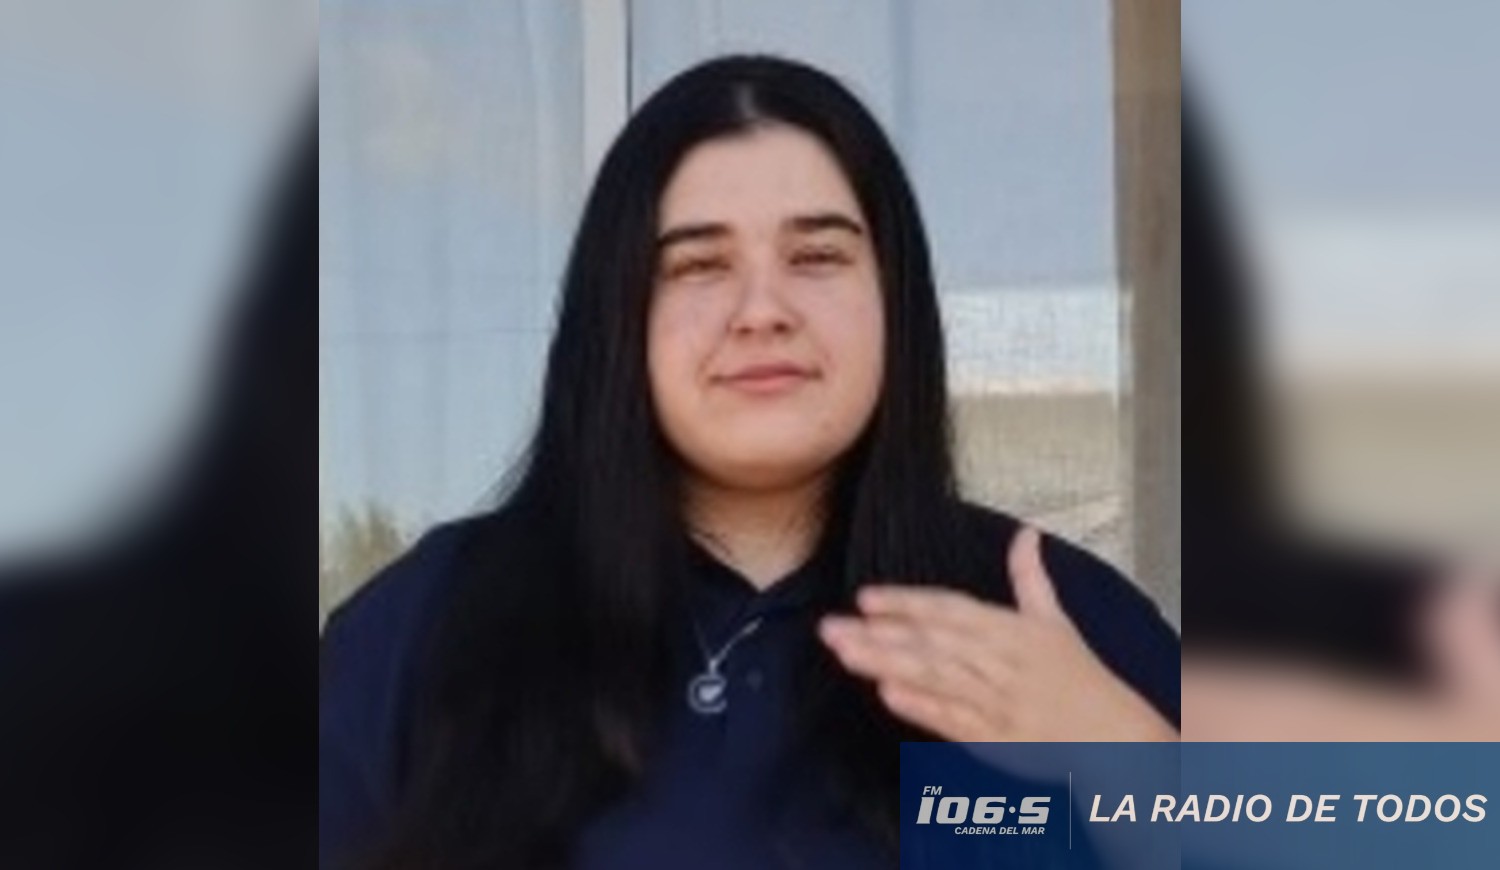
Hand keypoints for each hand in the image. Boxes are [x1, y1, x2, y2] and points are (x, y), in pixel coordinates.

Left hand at [817, 526, 1176, 742]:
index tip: (864, 598)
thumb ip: (1029, 577)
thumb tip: (1028, 533)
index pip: (949, 610)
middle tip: (829, 628)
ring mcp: (994, 701)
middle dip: (878, 634)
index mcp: (1010, 629)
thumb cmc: (1078, 676)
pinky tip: (886, 694)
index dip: (906, 602)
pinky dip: (921, 707)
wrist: (1111, 737)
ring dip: (886, 665)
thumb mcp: (1054, 621)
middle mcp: (998, 662)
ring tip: (843, 655)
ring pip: (934, 678)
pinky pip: (953, 720)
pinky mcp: (993, 739)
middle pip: (930, 643)